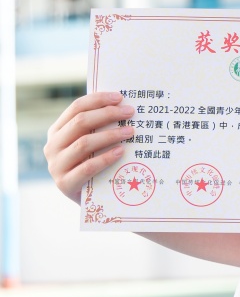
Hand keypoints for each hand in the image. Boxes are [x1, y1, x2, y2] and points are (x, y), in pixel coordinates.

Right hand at [44, 91, 135, 205]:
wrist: (88, 199)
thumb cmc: (92, 164)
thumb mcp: (90, 144)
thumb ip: (97, 127)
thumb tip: (122, 104)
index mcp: (56, 131)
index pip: (76, 108)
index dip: (98, 100)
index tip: (120, 97)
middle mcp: (52, 146)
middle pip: (80, 122)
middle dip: (107, 114)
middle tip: (129, 112)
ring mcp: (56, 166)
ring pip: (84, 143)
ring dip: (110, 135)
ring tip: (130, 132)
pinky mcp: (64, 184)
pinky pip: (88, 167)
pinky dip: (106, 158)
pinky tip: (121, 151)